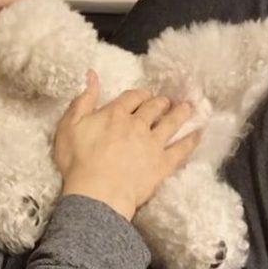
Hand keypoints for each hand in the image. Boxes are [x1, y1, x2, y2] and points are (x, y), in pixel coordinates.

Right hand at [54, 71, 199, 221]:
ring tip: (187, 108)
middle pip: (153, 107)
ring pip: (171, 123)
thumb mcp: (69, 126)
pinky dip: (191, 140)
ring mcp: (153, 144)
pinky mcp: (163, 164)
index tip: (143, 95)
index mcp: (115, 114)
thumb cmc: (78, 162)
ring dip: (179, 113)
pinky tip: (198, 133)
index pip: (131, 97)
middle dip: (160, 102)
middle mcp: (137, 124)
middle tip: (166, 101)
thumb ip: (82, 100)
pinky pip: (182, 149)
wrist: (97, 194)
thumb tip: (92, 75)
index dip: (139, 95)